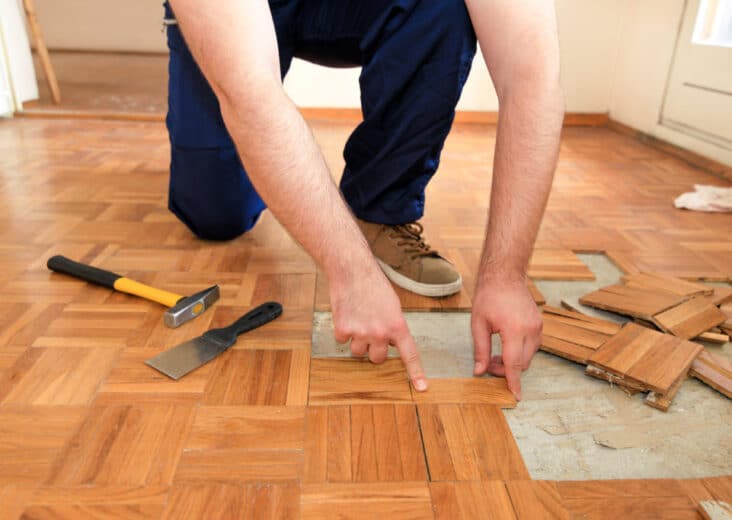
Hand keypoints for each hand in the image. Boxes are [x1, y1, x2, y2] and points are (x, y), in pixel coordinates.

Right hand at [329, 266, 427, 391]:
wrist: (352, 270)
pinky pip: (343, 340)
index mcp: (397, 325)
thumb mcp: (393, 305)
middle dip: (374, 348)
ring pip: (358, 352)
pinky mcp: (344, 329)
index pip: (409, 354)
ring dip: (357, 340)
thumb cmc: (374, 284)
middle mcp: (380, 333)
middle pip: (377, 358)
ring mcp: (361, 333)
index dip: (416, 372)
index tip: (422, 388)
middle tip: (370, 329)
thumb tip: (391, 343)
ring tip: (358, 318)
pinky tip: (347, 313)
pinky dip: (343, 330)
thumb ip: (394, 326)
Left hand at [471, 277, 541, 399]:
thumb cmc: (489, 296)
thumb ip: (480, 350)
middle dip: (506, 369)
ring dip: (513, 360)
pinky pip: (532, 346)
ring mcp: (537, 327)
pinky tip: (505, 344)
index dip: (513, 382)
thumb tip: (479, 371)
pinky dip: (520, 351)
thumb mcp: (478, 324)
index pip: (514, 364)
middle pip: (522, 363)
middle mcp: (530, 330)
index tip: (516, 396)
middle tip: (487, 363)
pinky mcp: (539, 324)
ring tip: (494, 353)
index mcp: (514, 330)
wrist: (505, 276)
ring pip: (528, 356)